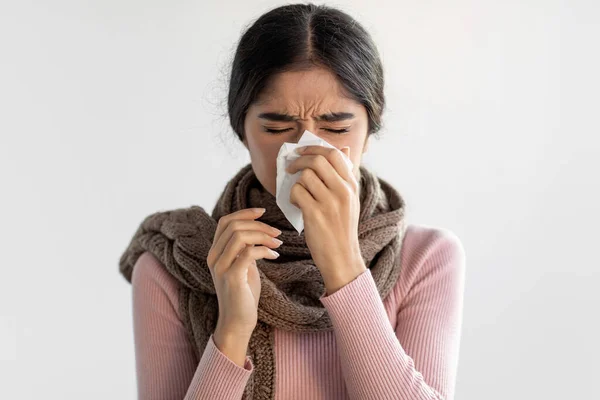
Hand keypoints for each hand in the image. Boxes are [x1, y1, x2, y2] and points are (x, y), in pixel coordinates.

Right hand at [207, 208, 282, 339]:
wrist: (238, 322)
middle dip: (259, 225)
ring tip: (277, 243)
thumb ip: (244, 249)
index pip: (225, 222)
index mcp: (215, 252)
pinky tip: (274, 256)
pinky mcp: (231, 277)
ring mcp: (221, 267)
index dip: (244, 213)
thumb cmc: (243, 294)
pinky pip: (249, 253)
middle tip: (277, 233)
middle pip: (234, 226)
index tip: (262, 211)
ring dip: (263, 235)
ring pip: (240, 236)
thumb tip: (257, 231)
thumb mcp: (243, 265)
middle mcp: (214, 257)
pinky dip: (265, 250)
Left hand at [286, 145, 366, 294]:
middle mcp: (343, 191)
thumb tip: (345, 149)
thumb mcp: (352, 200)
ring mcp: (330, 203)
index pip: (335, 154)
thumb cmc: (343, 228)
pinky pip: (297, 192)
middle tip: (291, 167)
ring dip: (295, 181)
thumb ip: (347, 175)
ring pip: (305, 176)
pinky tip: (296, 204)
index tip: (302, 151)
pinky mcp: (315, 214)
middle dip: (299, 160)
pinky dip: (292, 196)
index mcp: (352, 186)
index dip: (315, 148)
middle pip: (317, 160)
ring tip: (296, 192)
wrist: (342, 258)